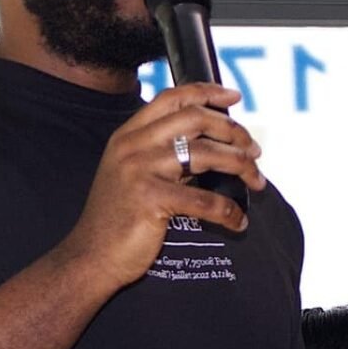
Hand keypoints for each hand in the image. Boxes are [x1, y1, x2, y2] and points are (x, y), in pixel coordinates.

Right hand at [57, 83, 265, 292]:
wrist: (91, 256)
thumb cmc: (117, 218)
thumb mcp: (130, 173)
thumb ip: (160, 153)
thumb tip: (211, 147)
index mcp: (128, 135)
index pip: (172, 98)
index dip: (207, 93)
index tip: (233, 97)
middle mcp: (132, 145)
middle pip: (195, 119)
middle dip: (233, 131)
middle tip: (254, 149)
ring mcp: (140, 170)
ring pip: (206, 154)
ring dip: (240, 165)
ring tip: (256, 180)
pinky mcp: (150, 199)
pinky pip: (203, 200)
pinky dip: (228, 211)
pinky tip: (238, 221)